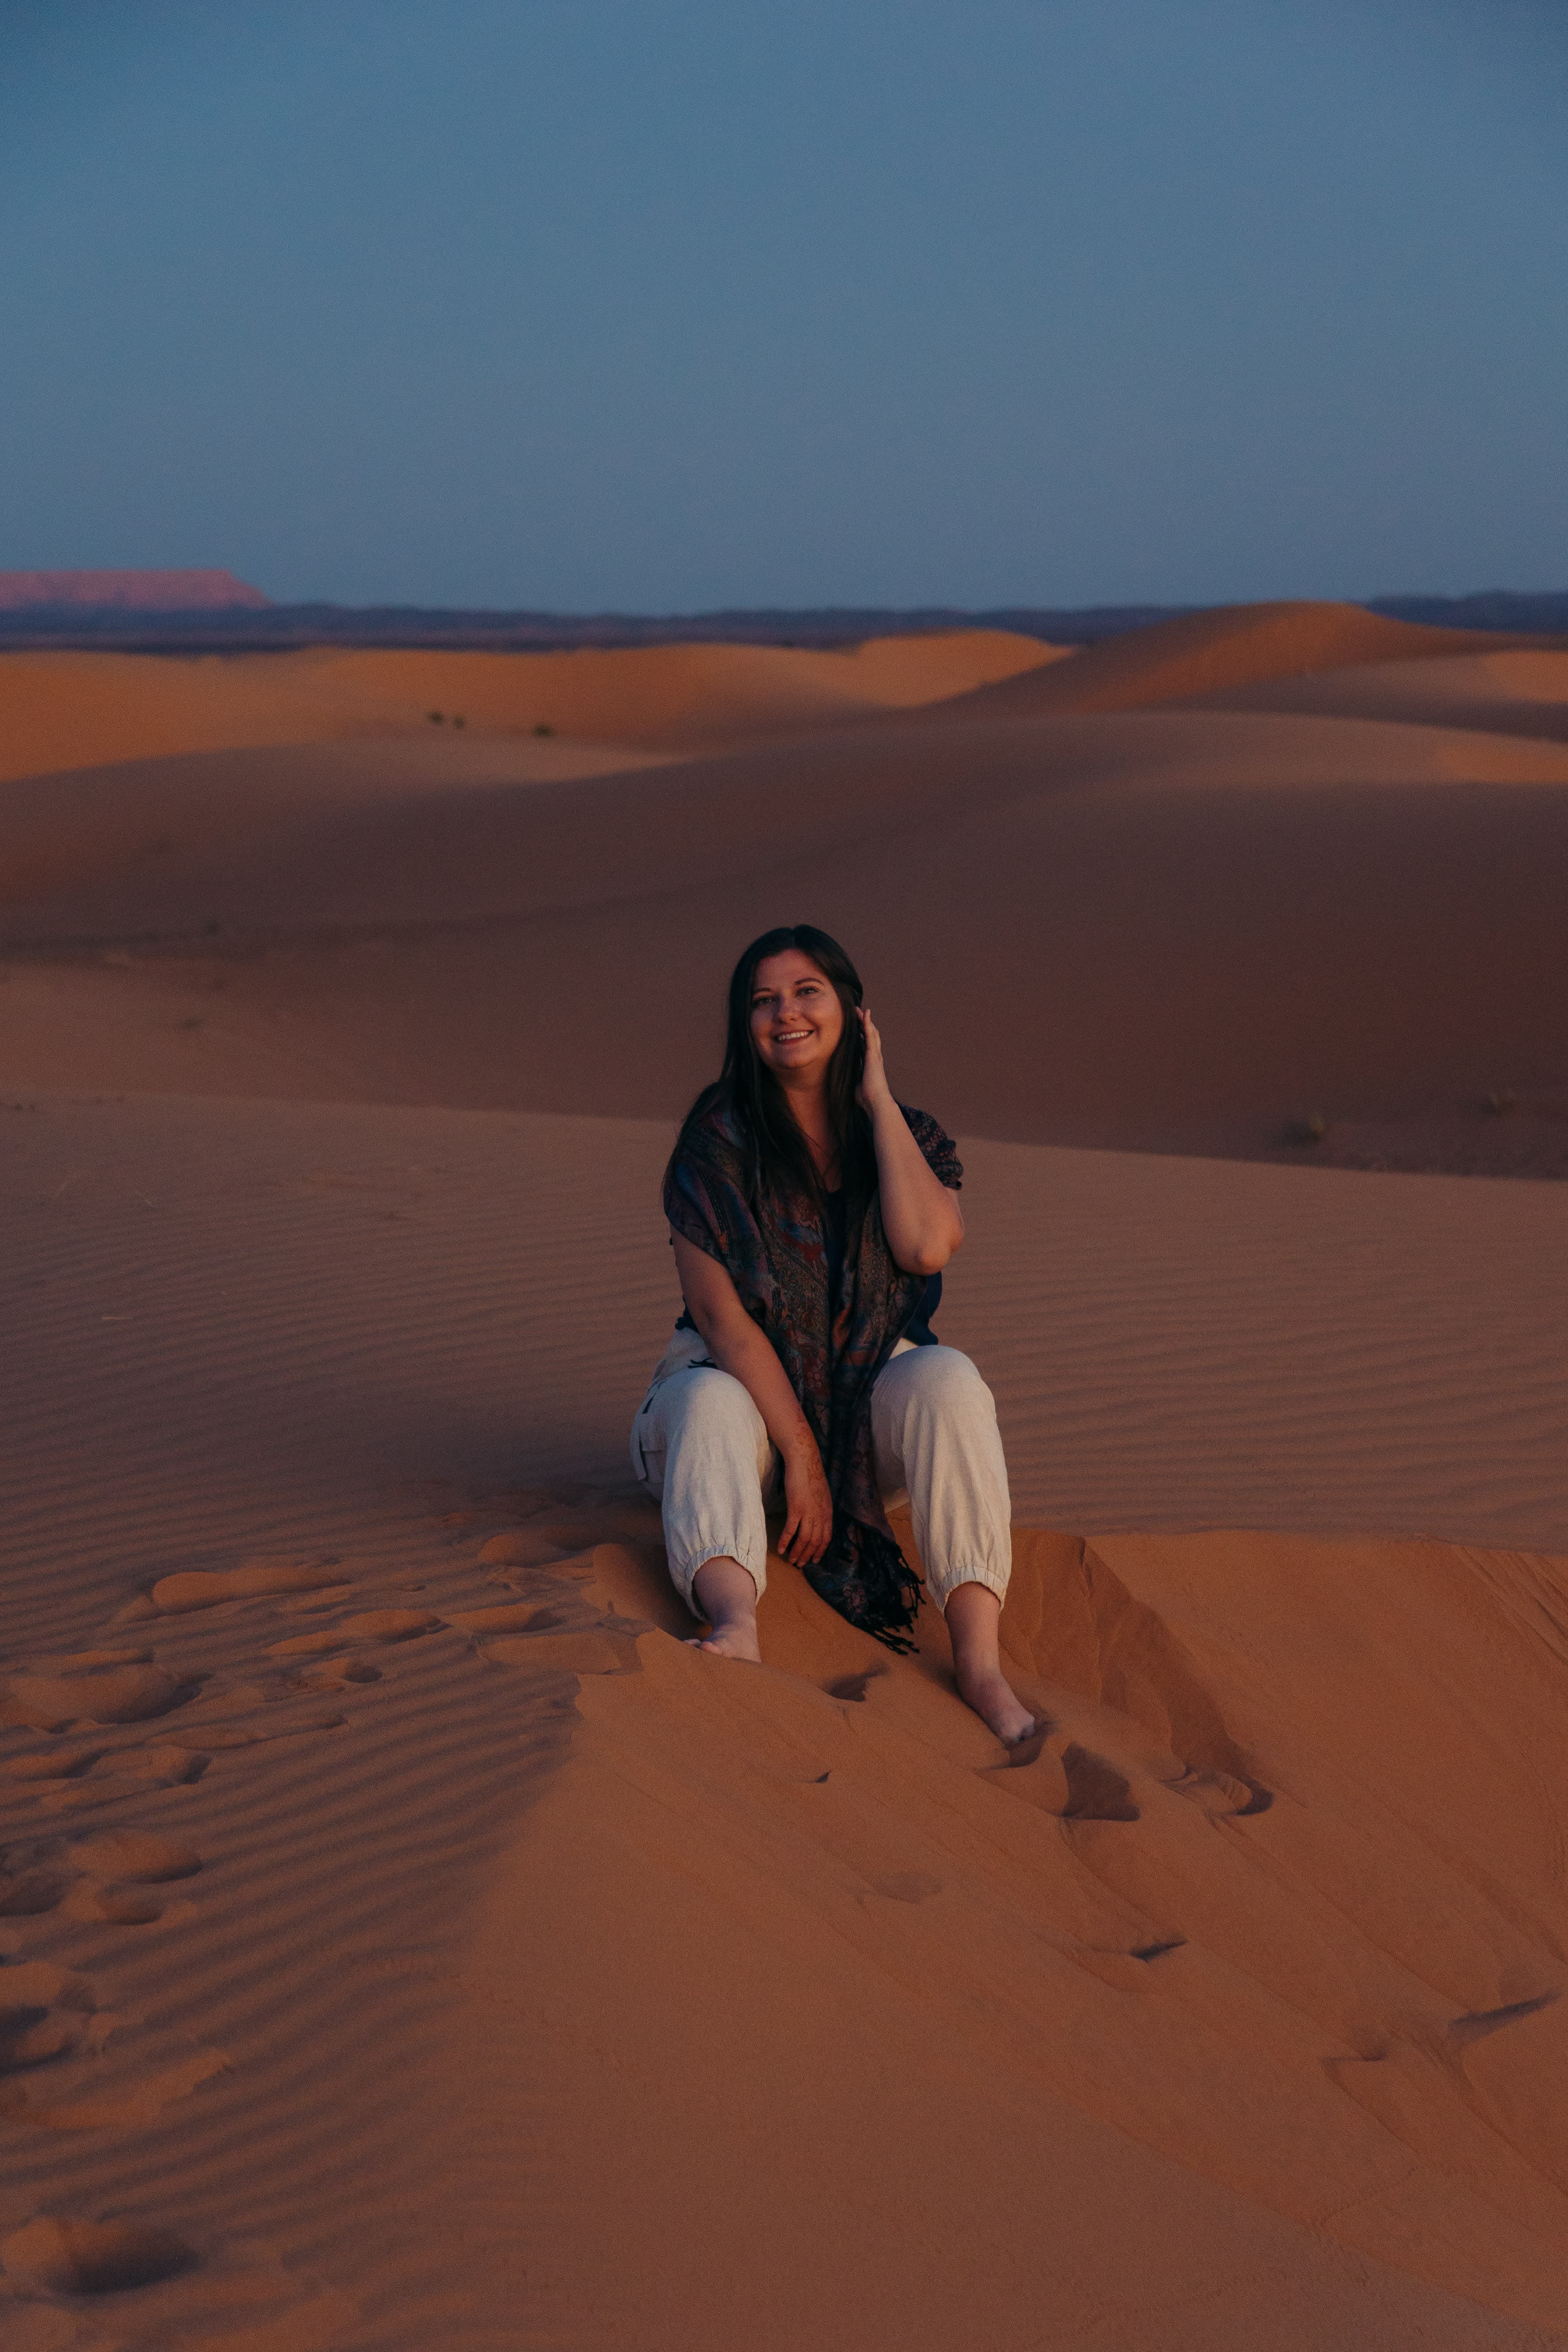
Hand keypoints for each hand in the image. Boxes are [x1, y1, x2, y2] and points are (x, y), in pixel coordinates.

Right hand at [779, 1439, 833, 1567]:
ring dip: (798, 1552)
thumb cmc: (810, 1473)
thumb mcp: (822, 1493)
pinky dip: (786, 1541)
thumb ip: (821, 1507)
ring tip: (792, 1561)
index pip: (826, 1537)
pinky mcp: (796, 1508)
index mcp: (827, 1511)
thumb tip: (817, 1518)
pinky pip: (791, 1530)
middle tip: (801, 1565)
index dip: (820, 1550)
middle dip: (808, 1555)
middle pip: (816, 1541)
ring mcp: (809, 1512)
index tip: (815, 1559)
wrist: (804, 1460)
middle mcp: (820, 1514)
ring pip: (804, 1539)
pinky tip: (781, 1549)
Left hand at [854, 1005, 891, 1112]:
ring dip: (864, 1020)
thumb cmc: (867, 1098)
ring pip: (870, 1032)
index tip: (855, 1028)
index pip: (865, 1045)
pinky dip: (867, 1023)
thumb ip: (854, 1080)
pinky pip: (870, 1034)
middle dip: (863, 1024)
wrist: (876, 1102)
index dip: (861, 1035)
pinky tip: (865, 1013)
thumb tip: (848, 1081)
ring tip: (859, 1009)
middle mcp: (874, 1057)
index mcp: (870, 1064)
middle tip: (856, 1014)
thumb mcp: (857, 1085)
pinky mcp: (873, 1054)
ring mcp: (874, 1054)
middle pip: (869, 1036)